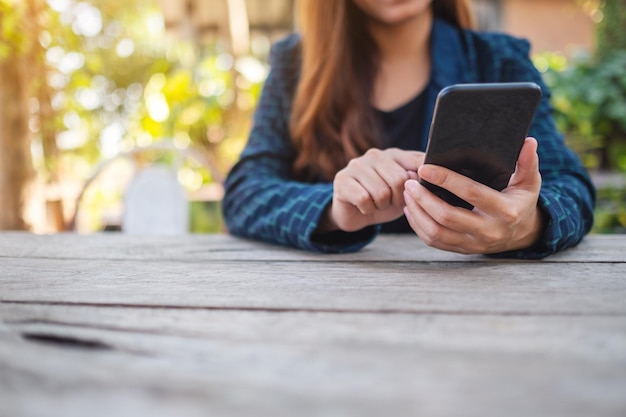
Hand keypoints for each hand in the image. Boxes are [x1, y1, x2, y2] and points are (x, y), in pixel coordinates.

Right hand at [318, 148, 423, 232]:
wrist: (354, 214)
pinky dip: (367, 209)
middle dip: (397, 199)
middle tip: (390, 203)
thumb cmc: (383, 202)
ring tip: (376, 204)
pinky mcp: (342, 179)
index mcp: (394, 154)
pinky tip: (364, 207)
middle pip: (399, 179)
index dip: (421, 180)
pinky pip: (363, 199)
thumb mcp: (405, 193)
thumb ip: (416, 181)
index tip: (418, 192)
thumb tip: (422, 173)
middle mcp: (375, 155)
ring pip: (381, 192)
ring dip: (381, 206)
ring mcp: (356, 165)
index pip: (417, 161)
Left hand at [403, 138, 544, 253]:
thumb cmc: (521, 201)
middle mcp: (488, 231)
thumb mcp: (529, 182)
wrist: (522, 234)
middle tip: (410, 182)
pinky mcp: (462, 250)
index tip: (425, 169)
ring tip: (407, 194)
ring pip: (436, 232)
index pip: (471, 193)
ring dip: (417, 213)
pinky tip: (411, 210)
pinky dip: (418, 226)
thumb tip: (528, 141)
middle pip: (447, 217)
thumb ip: (528, 163)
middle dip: (424, 198)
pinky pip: (434, 242)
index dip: (446, 180)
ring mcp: (474, 243)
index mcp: (504, 211)